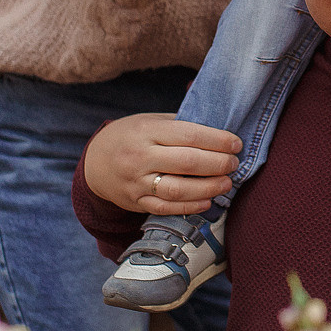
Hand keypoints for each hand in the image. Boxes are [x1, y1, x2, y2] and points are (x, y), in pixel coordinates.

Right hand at [83, 113, 239, 217]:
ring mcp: (136, 182)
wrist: (95, 162)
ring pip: (177, 190)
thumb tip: (219, 131)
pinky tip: (207, 201)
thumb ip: (179, 125)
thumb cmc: (131, 136)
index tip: (236, 144)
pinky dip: (190, 207)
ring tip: (226, 183)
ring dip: (208, 188)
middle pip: (186, 163)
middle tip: (234, 164)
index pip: (188, 135)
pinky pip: (166, 209)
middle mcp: (139, 157)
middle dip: (217, 164)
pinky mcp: (136, 202)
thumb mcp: (150, 121)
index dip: (217, 140)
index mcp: (146, 131)